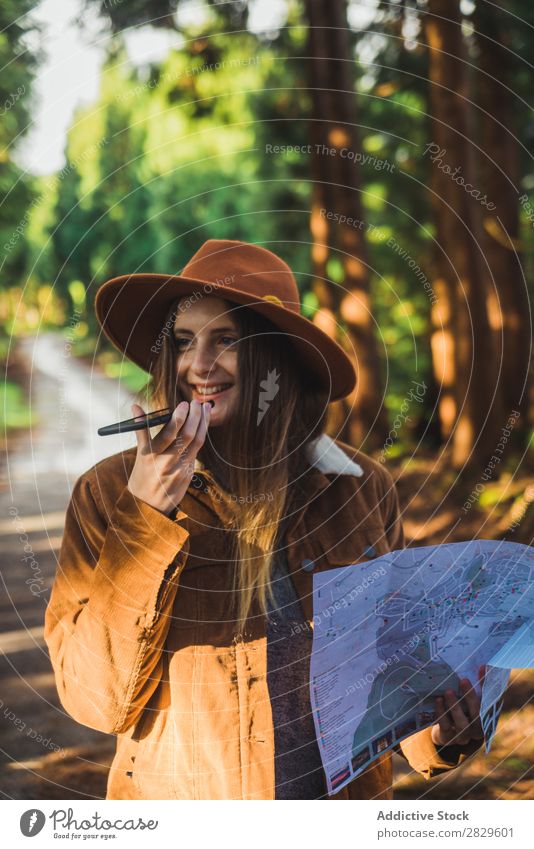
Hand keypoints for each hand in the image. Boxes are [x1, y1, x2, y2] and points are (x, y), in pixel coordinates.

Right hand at [127, 399, 210, 514]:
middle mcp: (166, 463)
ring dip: (203, 423)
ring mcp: (180, 469)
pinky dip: (201, 435)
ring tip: (205, 408)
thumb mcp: (139, 454)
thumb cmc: (142, 475)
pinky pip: (197, 451)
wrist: (148, 506)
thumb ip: (141, 430)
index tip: (185, 403)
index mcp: (151, 456)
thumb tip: (136, 407)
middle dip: (194, 416)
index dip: (178, 418)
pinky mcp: (189, 474)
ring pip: (196, 442)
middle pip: (186, 436)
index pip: (168, 434)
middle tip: (196, 402)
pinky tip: (203, 424)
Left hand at [431, 666, 484, 747]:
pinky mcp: (448, 739)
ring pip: (462, 724)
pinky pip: (446, 727)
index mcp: (486, 720)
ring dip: (455, 707)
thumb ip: (479, 685)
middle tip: (463, 680)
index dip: (487, 688)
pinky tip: (438, 700)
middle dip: (470, 697)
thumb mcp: (471, 699)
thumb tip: (483, 666)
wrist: (445, 732)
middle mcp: (477, 731)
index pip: (490, 704)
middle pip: (477, 716)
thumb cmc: (462, 711)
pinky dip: (442, 713)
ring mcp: (463, 737)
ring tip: (448, 691)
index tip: (482, 670)